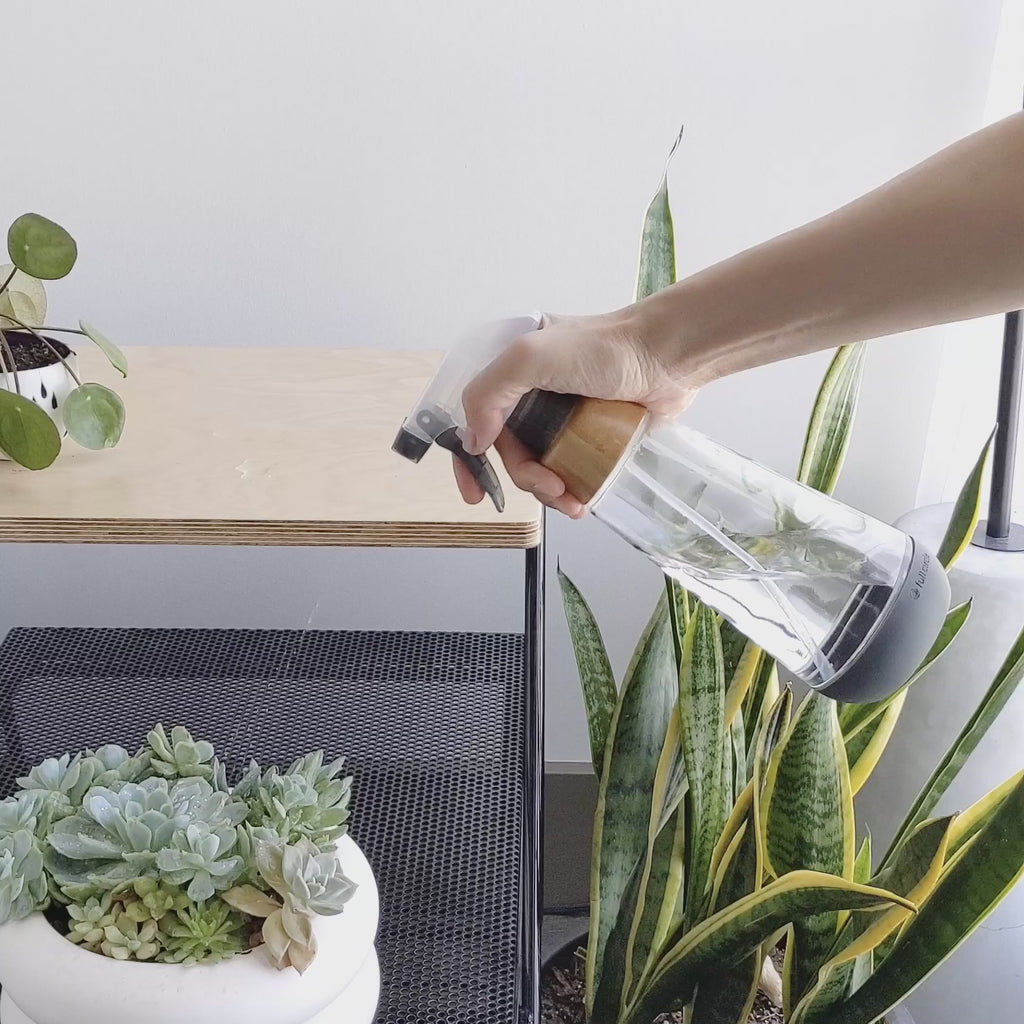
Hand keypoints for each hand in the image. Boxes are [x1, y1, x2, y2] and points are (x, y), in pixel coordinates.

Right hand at [452, 310, 697, 516]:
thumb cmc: (605, 348)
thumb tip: (473, 442)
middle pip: (509, 451)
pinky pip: (569, 472)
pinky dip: (571, 491)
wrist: (668, 356)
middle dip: (525, 477)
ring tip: (572, 500)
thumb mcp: (531, 356)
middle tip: (550, 487)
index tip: (473, 493)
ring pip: (538, 468)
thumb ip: (489, 393)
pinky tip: (582, 501)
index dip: (468, 456)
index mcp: (512, 370)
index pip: (475, 416)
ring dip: (549, 491)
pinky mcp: (590, 437)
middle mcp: (533, 395)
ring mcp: (562, 418)